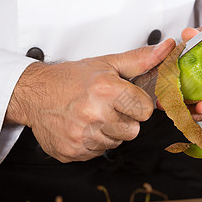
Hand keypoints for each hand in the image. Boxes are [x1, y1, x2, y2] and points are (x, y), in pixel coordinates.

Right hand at [5, 38, 174, 161]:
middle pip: (133, 130)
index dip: (138, 105)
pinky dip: (93, 142)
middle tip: (107, 107)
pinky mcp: (73, 151)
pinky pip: (98, 152)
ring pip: (116, 143)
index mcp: (105, 89)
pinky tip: (82, 127)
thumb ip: (140, 59)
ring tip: (93, 116)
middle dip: (124, 119)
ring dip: (109, 132)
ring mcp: (81, 135)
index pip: (146, 110)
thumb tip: (167, 49)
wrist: (34, 93)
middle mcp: (93, 113)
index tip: (126, 99)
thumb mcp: (107, 64)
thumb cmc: (71, 78)